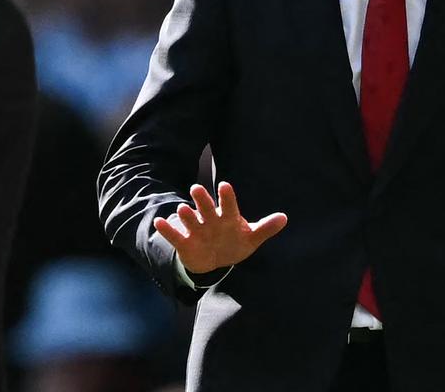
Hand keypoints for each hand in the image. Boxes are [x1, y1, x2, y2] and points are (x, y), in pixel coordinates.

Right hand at [153, 182, 286, 274]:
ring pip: (190, 220)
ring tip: (181, 209)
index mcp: (228, 217)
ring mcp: (197, 230)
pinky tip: (160, 223)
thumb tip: (284, 218)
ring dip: (185, 215)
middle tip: (196, 188)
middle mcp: (211, 220)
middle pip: (206, 208)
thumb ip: (265, 228)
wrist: (214, 258)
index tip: (225, 186)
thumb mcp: (251, 238)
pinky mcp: (185, 243)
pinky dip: (167, 230)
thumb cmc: (234, 242)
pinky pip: (174, 236)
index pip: (229, 205)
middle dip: (202, 200)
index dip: (227, 197)